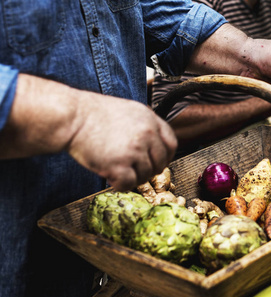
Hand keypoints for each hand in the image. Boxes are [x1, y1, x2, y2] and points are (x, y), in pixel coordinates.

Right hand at [0, 74, 176, 191]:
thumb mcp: (129, 110)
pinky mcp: (119, 165)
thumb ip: (145, 125)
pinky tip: (111, 178)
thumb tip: (155, 143)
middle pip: (160, 163)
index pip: (171, 144)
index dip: (165, 156)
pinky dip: (121, 185)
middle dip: (148, 170)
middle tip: (133, 170)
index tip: (156, 162)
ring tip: (118, 171)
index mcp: (151, 120)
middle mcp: (147, 135)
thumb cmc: (94, 114)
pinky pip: (129, 184)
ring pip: (145, 176)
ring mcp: (134, 151)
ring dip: (133, 177)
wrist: (72, 117)